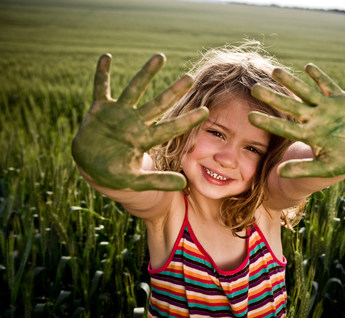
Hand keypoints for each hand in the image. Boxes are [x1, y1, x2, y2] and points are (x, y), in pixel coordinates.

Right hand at [71, 53, 208, 190]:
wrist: (90, 167)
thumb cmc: (114, 175)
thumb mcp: (136, 181)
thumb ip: (158, 181)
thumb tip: (183, 184)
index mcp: (145, 139)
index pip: (170, 128)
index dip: (187, 120)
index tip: (206, 111)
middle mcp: (135, 122)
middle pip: (158, 104)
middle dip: (173, 91)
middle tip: (190, 77)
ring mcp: (118, 114)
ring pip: (135, 90)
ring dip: (146, 74)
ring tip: (161, 57)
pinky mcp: (99, 109)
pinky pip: (101, 88)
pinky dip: (102, 74)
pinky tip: (106, 57)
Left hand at [249, 64, 344, 177]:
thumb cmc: (343, 162)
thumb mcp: (324, 169)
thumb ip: (302, 169)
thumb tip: (279, 173)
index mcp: (308, 135)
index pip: (283, 127)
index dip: (268, 122)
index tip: (250, 117)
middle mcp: (314, 119)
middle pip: (289, 106)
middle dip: (273, 97)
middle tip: (255, 89)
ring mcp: (326, 108)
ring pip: (305, 92)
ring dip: (290, 81)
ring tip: (274, 70)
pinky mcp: (341, 100)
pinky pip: (328, 86)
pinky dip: (319, 77)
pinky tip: (307, 67)